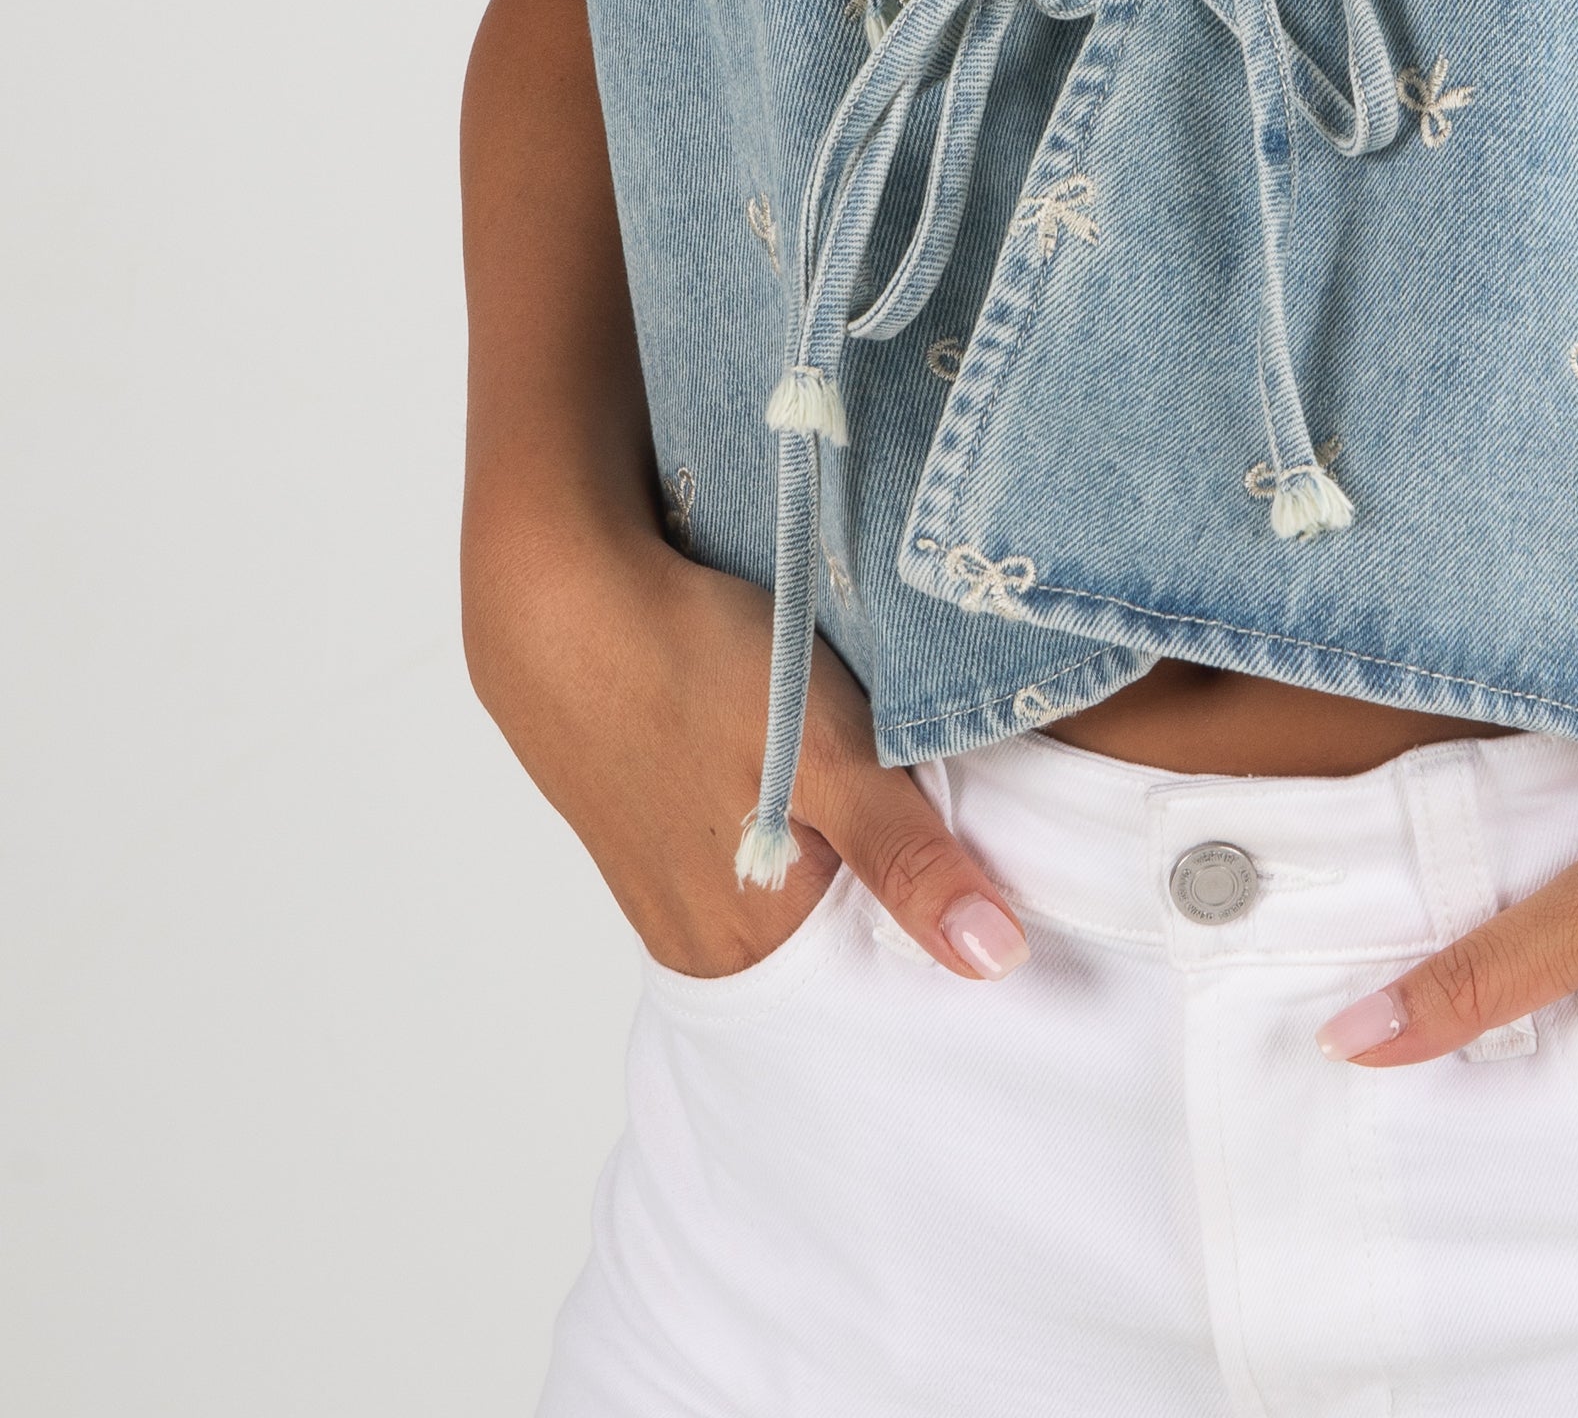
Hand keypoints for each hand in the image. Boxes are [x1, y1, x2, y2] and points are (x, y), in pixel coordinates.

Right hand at [464, 509, 1028, 989]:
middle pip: (833, 943)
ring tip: (900, 792)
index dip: (942, 939)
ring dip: (846, 850)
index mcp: (748, 945)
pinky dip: (794, 818)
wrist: (560, 598)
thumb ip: (907, 859)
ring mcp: (667, 882)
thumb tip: (993, 960)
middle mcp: (701, 935)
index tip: (1012, 901)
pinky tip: (813, 766)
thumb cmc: (694, 671)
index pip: (872, 986)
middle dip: (899, 898)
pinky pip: (748, 849)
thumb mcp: (829, 756)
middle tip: (969, 830)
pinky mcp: (652, 825)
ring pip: (794, 888)